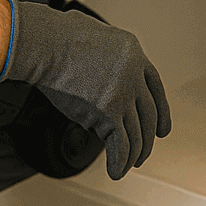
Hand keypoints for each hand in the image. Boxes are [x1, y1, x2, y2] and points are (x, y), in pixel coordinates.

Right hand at [0, 1, 170, 179]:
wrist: (44, 43)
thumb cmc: (56, 36)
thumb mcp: (94, 34)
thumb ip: (104, 55)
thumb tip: (97, 69)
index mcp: (134, 52)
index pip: (156, 88)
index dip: (162, 112)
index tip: (162, 130)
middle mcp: (134, 74)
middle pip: (149, 115)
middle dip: (147, 140)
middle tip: (143, 153)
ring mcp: (123, 94)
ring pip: (136, 134)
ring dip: (134, 155)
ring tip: (127, 166)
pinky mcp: (109, 113)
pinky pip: (121, 146)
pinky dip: (120, 162)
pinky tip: (116, 171)